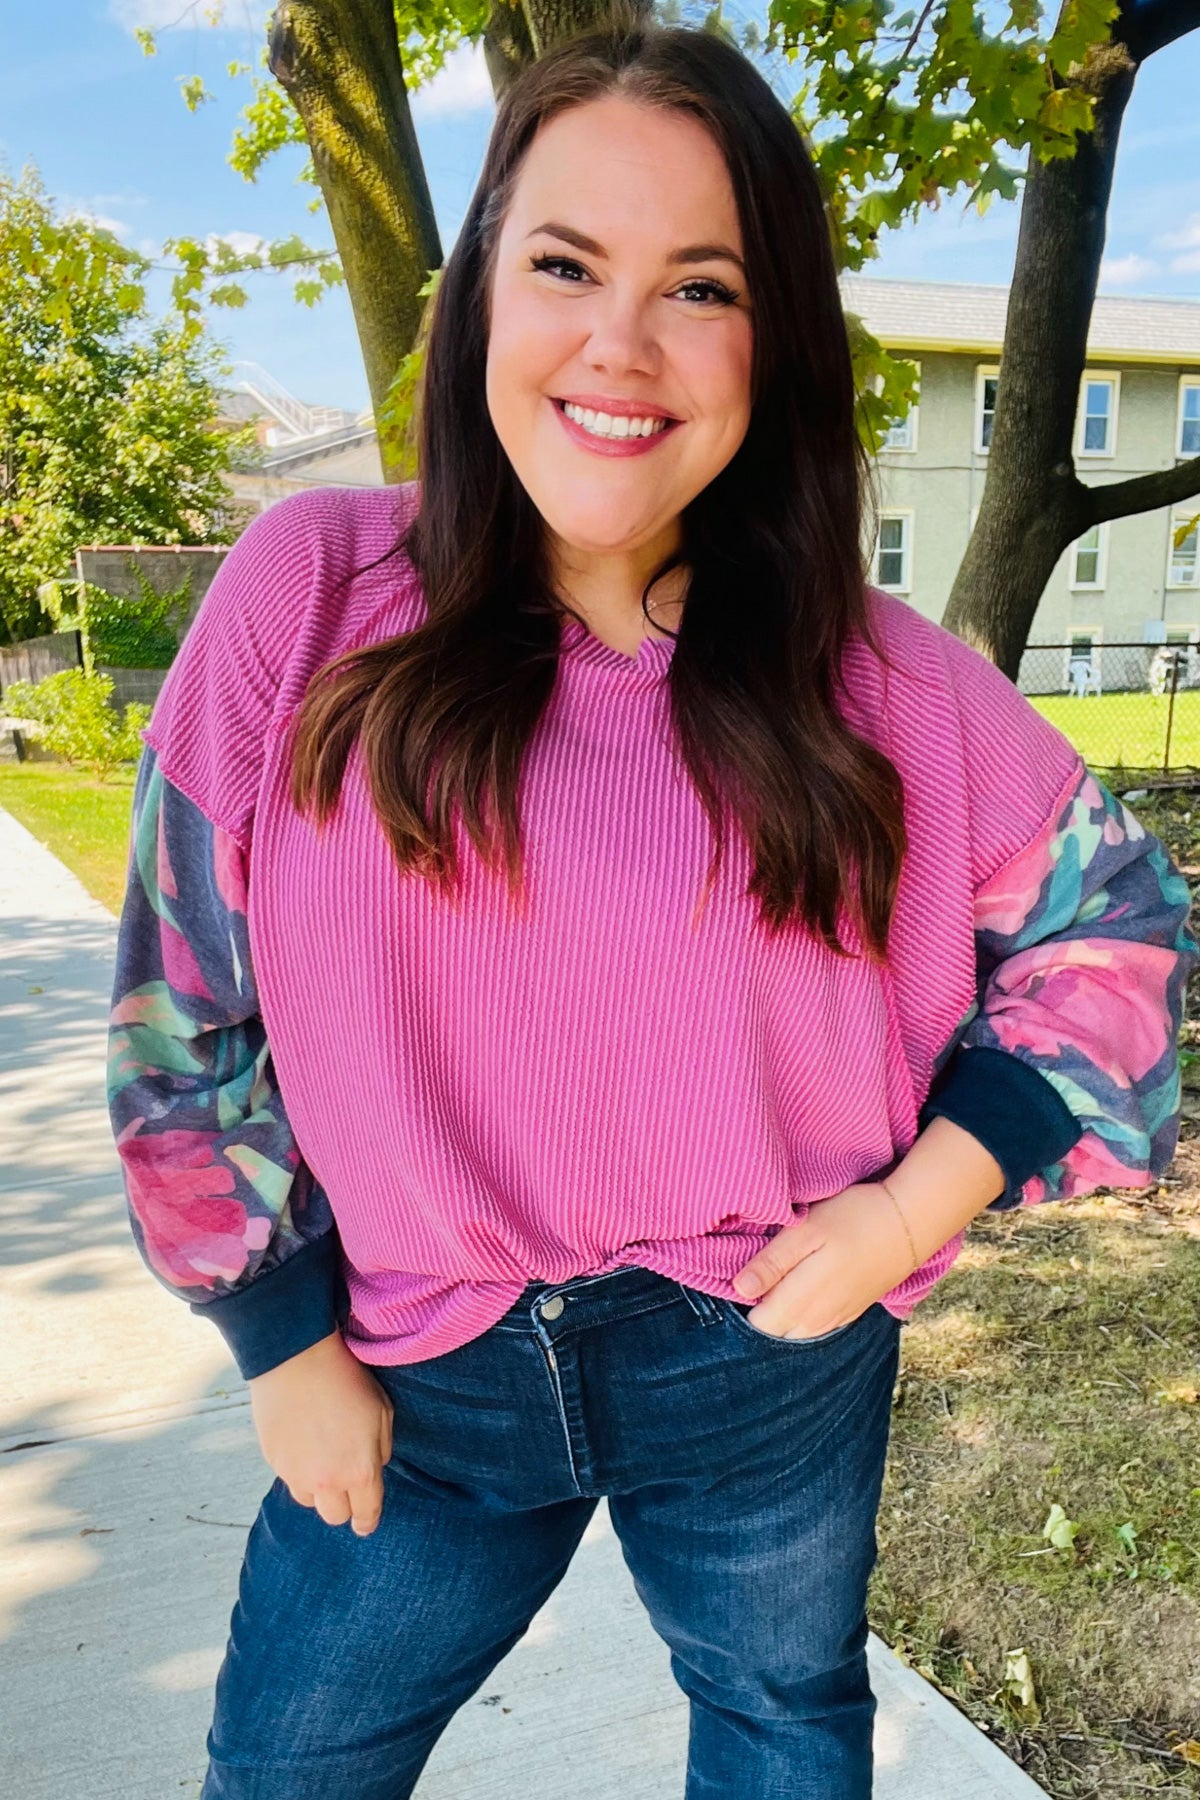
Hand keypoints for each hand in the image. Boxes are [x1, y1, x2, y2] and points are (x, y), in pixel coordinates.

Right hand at [248, 1329, 394, 1535]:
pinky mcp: (274, 1461)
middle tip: (345, 1482)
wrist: (298, 1359)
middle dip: (343, 1505)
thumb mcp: (382, 1411)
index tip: (365, 1523)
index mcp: (360, 1471)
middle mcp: (326, 1481)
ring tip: (322, 1456)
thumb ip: (381, 1449)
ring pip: (309, 1500)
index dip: (367, 1522)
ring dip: (317, 1488)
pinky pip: (289, 1477)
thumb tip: (374, 1467)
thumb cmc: (347, 1381)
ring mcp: (296, 1473)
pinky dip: (298, 1469)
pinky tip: (303, 1441)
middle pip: (335, 1516)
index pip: (366, 1515)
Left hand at [730, 1183, 917, 1338]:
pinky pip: (815, 1327)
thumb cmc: (852, 1218)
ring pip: (795, 1333)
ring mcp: (836, 1321)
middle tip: (760, 1275)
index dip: (745, 1303)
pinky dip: (802, 1315)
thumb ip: (772, 1263)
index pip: (757, 1324)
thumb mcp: (805, 1231)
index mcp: (802, 1302)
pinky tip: (803, 1287)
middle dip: (761, 1312)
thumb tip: (740, 1289)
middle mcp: (817, 1321)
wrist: (908, 1224)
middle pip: (774, 1333)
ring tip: (779, 1279)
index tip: (746, 1275)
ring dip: (782, 1315)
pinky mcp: (850, 1314)